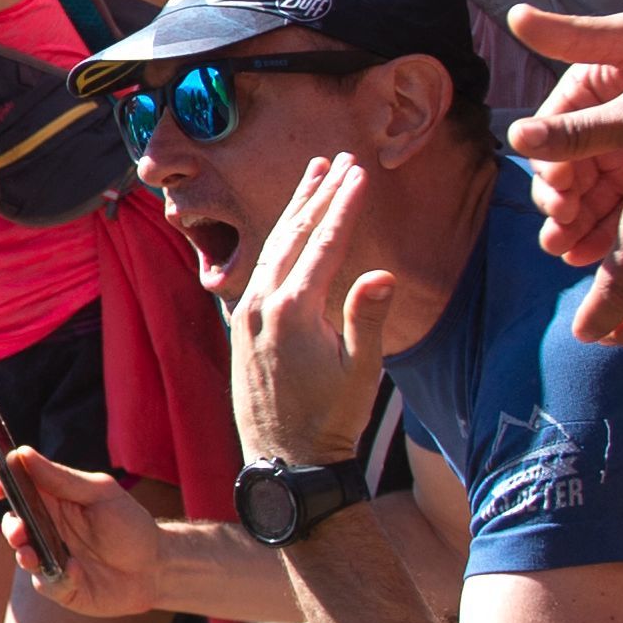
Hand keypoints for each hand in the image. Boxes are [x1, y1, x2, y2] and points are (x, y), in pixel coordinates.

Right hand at [0, 446, 167, 620]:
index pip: (13, 487)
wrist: (156, 568)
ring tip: (32, 554)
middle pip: (12, 523)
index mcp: (51, 499)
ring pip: (23, 555)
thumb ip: (61, 478)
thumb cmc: (129, 524)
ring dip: (24, 554)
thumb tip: (23, 453)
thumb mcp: (100, 493)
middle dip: (11, 526)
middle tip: (20, 529)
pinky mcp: (60, 586)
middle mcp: (44, 528)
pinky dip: (59, 577)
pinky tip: (76, 571)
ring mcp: (49, 558)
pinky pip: (47, 583)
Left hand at [227, 154, 445, 467]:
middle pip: (293, 234)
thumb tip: (382, 273)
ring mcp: (246, 314)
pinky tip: (290, 228)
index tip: (359, 172)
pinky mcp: (240, 326)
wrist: (285, 463)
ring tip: (313, 177)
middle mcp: (262, 305)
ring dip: (294, 209)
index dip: (343, 204)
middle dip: (317, 193)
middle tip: (338, 160)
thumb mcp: (361, 373)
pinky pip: (260, 269)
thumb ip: (367, 318)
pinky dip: (278, 241)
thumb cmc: (330, 421)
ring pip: (272, 247)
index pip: (324, 242)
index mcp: (294, 310)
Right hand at [498, 0, 622, 269]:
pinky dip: (616, 240)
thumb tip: (516, 15)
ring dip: (580, 234)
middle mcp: (601, 136)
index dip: (551, 169)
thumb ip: (573, 36)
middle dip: (560, 212)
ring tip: (577, 256)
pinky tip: (607, 260)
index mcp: (585, 104)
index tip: (560, 187)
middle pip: (568, 184)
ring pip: (594, 208)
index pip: (554, 143)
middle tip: (562, 233)